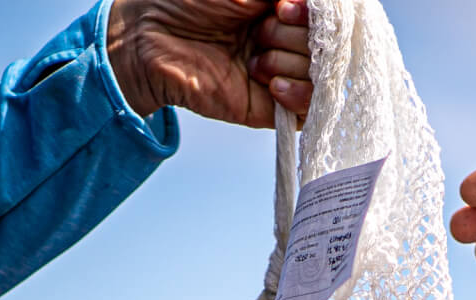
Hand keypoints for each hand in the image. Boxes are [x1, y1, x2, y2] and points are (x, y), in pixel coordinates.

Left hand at [108, 0, 311, 127]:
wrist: (149, 37)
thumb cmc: (188, 0)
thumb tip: (324, 5)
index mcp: (281, 7)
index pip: (326, 19)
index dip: (313, 13)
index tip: (283, 5)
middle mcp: (283, 41)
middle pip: (325, 47)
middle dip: (296, 35)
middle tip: (259, 31)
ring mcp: (276, 74)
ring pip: (320, 77)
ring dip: (291, 61)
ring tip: (255, 56)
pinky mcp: (264, 108)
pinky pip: (305, 112)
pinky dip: (298, 95)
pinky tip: (272, 83)